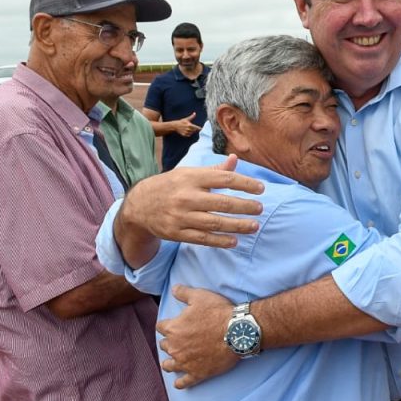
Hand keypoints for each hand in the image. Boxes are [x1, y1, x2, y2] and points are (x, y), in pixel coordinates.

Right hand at [117, 154, 262, 248]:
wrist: (139, 205)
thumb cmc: (170, 185)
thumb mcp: (188, 173)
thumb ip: (214, 170)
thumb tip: (235, 159)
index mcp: (192, 177)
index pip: (224, 179)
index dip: (245, 183)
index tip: (261, 188)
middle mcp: (186, 196)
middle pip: (222, 203)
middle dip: (245, 207)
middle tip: (260, 209)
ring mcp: (181, 216)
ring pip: (215, 223)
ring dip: (237, 226)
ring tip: (254, 226)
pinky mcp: (177, 233)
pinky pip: (202, 239)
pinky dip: (220, 241)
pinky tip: (235, 241)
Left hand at [157, 285, 238, 388]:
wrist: (237, 332)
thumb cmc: (218, 312)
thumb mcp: (200, 296)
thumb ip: (183, 293)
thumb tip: (173, 288)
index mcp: (173, 328)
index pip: (161, 327)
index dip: (167, 324)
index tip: (172, 324)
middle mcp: (175, 347)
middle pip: (165, 345)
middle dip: (170, 342)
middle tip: (179, 340)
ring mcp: (185, 362)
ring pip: (170, 365)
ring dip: (170, 362)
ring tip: (173, 362)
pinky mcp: (197, 374)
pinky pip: (183, 382)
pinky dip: (180, 383)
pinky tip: (179, 383)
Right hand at [174, 112, 201, 136]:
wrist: (175, 126)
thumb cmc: (181, 122)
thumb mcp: (186, 119)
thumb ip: (191, 116)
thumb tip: (195, 113)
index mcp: (189, 125)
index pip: (197, 128)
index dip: (199, 128)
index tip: (201, 128)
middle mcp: (188, 129)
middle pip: (195, 130)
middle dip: (195, 129)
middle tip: (193, 127)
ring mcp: (186, 132)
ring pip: (192, 133)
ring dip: (192, 131)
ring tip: (189, 129)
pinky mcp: (184, 135)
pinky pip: (189, 135)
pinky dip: (189, 134)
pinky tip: (187, 131)